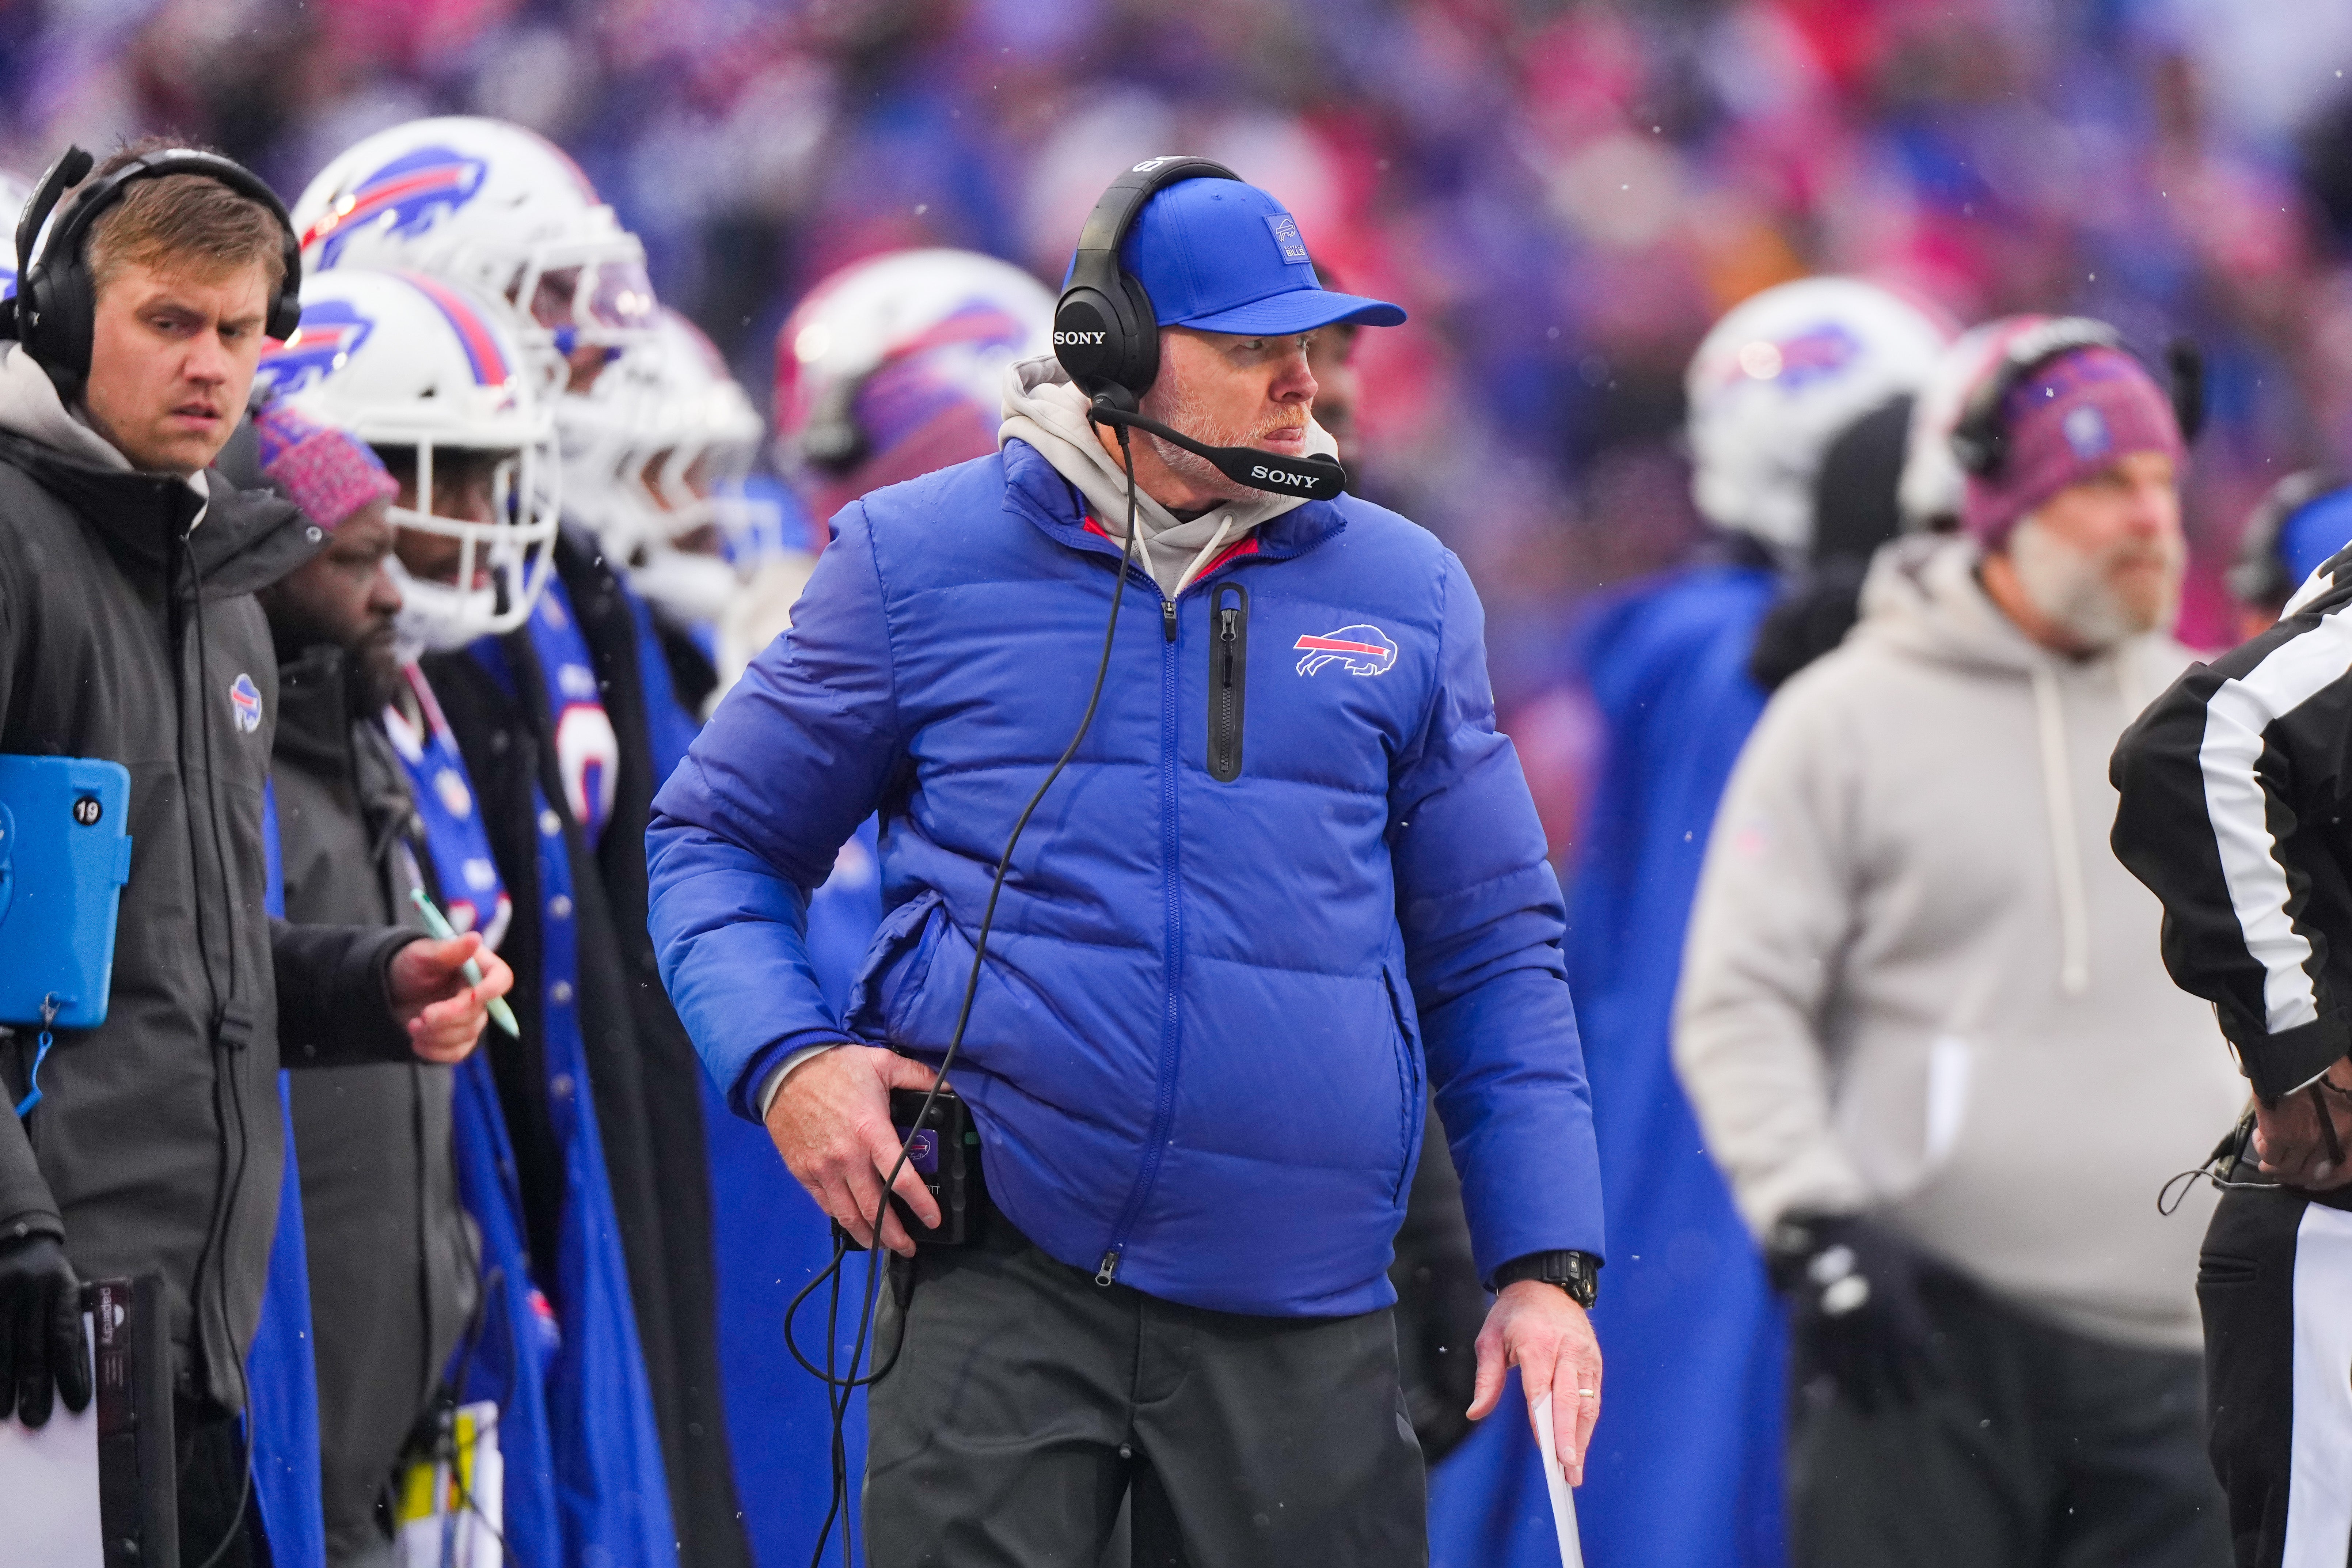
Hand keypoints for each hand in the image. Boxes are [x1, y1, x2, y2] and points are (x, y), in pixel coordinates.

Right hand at [0, 1233, 88, 1427]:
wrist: (19, 1241)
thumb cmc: (49, 1280)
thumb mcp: (66, 1292)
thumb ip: (68, 1327)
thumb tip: (74, 1378)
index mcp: (62, 1289)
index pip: (67, 1335)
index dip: (72, 1371)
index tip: (77, 1402)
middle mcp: (32, 1290)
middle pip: (33, 1347)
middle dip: (35, 1387)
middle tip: (35, 1420)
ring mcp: (2, 1293)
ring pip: (2, 1347)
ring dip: (3, 1383)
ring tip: (4, 1412)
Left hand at [387, 933, 512, 1063]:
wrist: (392, 990)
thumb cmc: (409, 965)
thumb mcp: (422, 954)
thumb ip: (449, 951)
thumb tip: (475, 938)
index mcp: (477, 967)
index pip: (501, 978)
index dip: (493, 989)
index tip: (473, 996)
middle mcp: (479, 994)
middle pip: (478, 1013)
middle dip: (448, 1017)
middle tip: (422, 1016)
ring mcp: (470, 1018)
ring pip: (466, 1035)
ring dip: (436, 1034)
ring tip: (412, 1025)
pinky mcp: (457, 1038)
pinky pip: (457, 1053)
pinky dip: (436, 1052)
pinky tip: (417, 1042)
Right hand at [764, 1047, 940, 1256]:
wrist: (784, 1068)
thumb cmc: (836, 1066)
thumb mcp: (883, 1063)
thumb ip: (918, 1076)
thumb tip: (949, 1088)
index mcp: (871, 1132)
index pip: (901, 1178)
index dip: (921, 1203)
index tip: (933, 1220)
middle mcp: (846, 1158)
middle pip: (873, 1208)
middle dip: (893, 1234)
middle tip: (909, 1247)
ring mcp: (822, 1168)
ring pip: (847, 1214)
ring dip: (867, 1235)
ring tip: (883, 1246)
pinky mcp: (802, 1172)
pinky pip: (824, 1204)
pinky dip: (840, 1218)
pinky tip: (853, 1223)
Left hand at [1467, 1282, 1601, 1485]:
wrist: (1545, 1283)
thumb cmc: (1514, 1313)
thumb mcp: (1490, 1338)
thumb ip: (1486, 1379)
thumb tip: (1476, 1412)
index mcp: (1538, 1344)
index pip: (1542, 1390)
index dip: (1544, 1422)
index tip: (1546, 1451)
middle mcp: (1566, 1351)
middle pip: (1570, 1401)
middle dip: (1568, 1438)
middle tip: (1567, 1469)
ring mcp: (1585, 1356)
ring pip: (1588, 1403)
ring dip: (1582, 1438)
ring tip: (1575, 1468)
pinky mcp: (1595, 1360)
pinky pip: (1594, 1396)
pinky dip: (1588, 1422)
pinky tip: (1581, 1443)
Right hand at [1767, 1211, 1938, 1413]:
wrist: (1833, 1222)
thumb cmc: (1884, 1245)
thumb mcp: (1922, 1258)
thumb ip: (1955, 1279)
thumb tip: (1990, 1297)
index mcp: (1898, 1299)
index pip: (1918, 1343)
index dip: (1931, 1369)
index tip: (1941, 1389)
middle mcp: (1870, 1312)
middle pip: (1886, 1359)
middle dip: (1897, 1386)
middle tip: (1907, 1407)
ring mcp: (1839, 1315)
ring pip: (1851, 1362)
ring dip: (1860, 1390)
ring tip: (1869, 1412)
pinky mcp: (1813, 1314)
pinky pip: (1816, 1351)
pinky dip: (1819, 1375)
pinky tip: (1825, 1396)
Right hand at [2254, 1057, 2351, 1189]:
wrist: (2296, 1051)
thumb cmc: (2325, 1067)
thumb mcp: (2346, 1093)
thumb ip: (2341, 1118)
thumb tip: (2327, 1143)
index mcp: (2351, 1129)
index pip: (2347, 1169)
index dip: (2333, 1178)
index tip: (2319, 1179)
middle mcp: (2332, 1140)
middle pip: (2315, 1172)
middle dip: (2301, 1176)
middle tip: (2291, 1174)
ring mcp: (2304, 1139)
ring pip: (2289, 1169)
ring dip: (2278, 1169)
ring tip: (2270, 1163)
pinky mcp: (2278, 1134)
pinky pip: (2269, 1155)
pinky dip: (2264, 1153)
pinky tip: (2261, 1142)